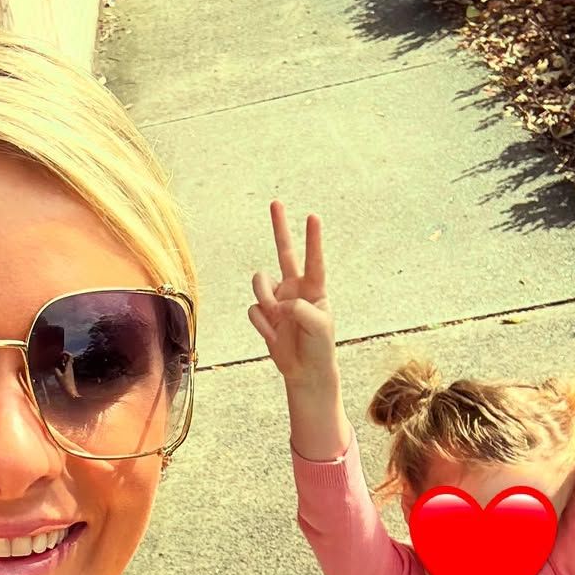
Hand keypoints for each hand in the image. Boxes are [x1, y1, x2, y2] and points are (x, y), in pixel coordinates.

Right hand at [248, 200, 339, 396]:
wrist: (305, 371)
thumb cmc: (320, 347)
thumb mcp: (319, 327)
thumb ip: (301, 308)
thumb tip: (278, 302)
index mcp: (314, 288)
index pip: (314, 259)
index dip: (313, 239)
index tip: (313, 217)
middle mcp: (294, 288)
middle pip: (284, 252)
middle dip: (280, 227)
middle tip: (275, 203)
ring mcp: (277, 299)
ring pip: (259, 283)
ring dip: (264, 297)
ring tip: (275, 314)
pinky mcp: (264, 314)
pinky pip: (254, 310)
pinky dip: (262, 323)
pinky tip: (273, 335)